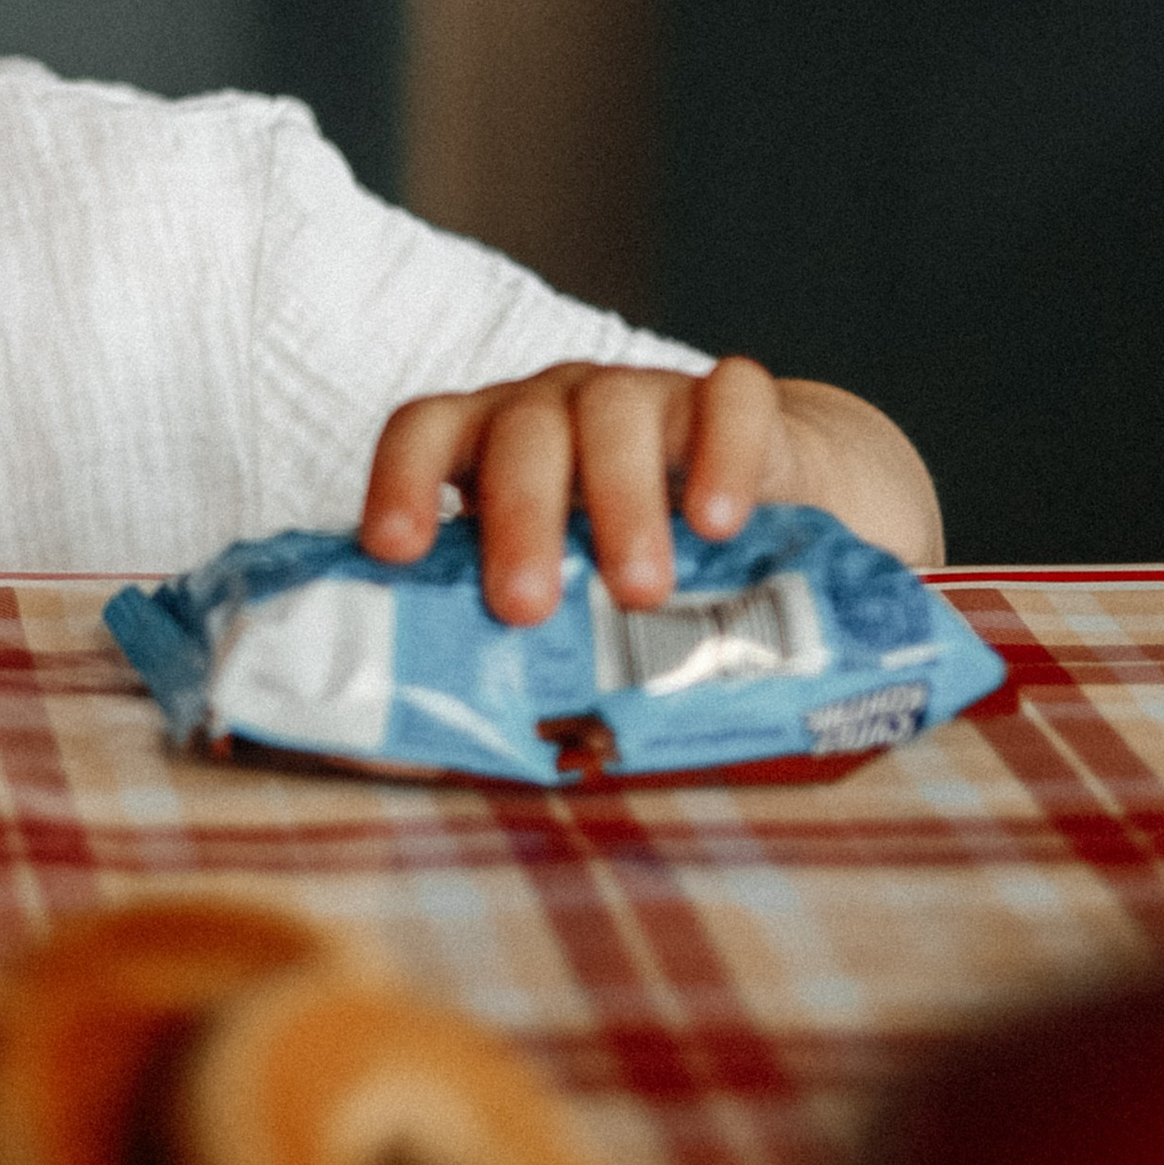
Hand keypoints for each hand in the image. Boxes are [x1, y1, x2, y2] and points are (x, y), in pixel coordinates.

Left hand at [360, 355, 804, 627]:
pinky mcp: (731, 401)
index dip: (402, 481)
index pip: (424, 432)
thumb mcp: (563, 607)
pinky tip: (719, 523)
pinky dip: (722, 453)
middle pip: (520, 433)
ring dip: (620, 500)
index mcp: (489, 450)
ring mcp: (643, 394)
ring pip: (614, 411)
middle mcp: (556, 409)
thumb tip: (427, 770)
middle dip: (518, 518)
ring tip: (639, 592)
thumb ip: (504, 660)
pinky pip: (727, 400)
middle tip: (525, 607)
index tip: (395, 549)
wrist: (768, 509)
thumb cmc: (627, 573)